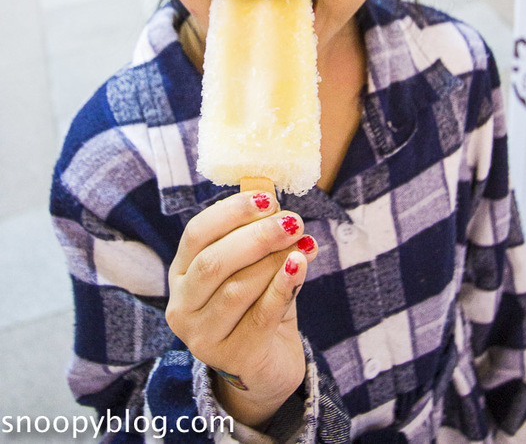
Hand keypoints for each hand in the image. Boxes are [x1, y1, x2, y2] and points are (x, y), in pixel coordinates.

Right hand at [166, 190, 317, 426]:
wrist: (269, 366)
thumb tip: (283, 213)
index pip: (197, 233)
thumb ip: (262, 243)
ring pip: (236, 289)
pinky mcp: (233, 358)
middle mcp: (183, 306)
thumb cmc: (258, 306)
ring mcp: (203, 337)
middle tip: (292, 220)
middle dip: (257, 236)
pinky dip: (282, 286)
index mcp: (181, 274)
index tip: (268, 198)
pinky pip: (260, 315)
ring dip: (274, 260)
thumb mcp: (255, 269)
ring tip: (303, 242)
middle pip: (213, 262)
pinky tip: (300, 266)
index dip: (231, 212)